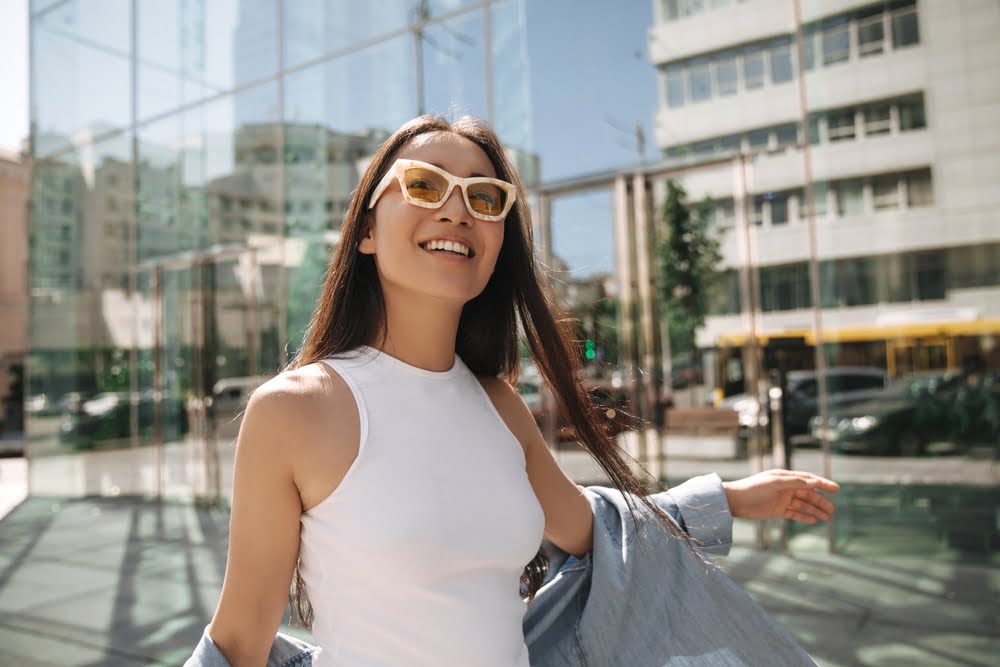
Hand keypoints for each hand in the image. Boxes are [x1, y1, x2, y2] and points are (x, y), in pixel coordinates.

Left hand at [722, 469, 838, 523]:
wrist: (735, 501)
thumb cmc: (753, 488)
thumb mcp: (774, 483)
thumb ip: (794, 482)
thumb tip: (813, 483)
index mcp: (785, 477)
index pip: (808, 480)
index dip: (823, 484)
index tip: (836, 489)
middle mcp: (786, 488)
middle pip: (808, 494)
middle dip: (821, 501)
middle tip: (834, 510)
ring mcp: (783, 499)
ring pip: (803, 505)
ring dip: (815, 510)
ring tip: (828, 517)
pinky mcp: (778, 511)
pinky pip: (795, 514)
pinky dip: (804, 517)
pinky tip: (814, 521)